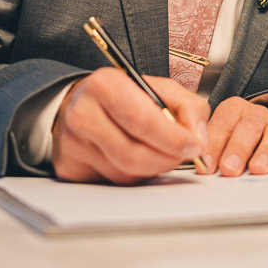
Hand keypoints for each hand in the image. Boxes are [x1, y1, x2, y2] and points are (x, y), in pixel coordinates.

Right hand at [51, 68, 208, 183]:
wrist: (81, 104)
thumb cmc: (124, 96)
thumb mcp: (159, 87)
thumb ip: (188, 106)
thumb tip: (197, 138)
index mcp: (105, 84)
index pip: (142, 119)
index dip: (173, 137)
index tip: (194, 145)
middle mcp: (83, 113)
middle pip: (134, 153)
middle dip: (167, 158)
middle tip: (183, 155)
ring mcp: (73, 143)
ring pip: (125, 172)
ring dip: (152, 168)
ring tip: (159, 152)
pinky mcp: (70, 168)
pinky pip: (113, 182)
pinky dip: (133, 175)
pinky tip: (136, 158)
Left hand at [201, 96, 267, 175]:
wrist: (266, 131)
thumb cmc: (238, 139)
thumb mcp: (221, 139)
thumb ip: (211, 150)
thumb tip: (199, 169)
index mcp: (233, 110)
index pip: (222, 123)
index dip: (214, 144)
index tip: (207, 165)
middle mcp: (257, 115)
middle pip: (248, 127)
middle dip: (238, 149)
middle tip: (230, 169)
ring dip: (266, 151)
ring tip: (258, 169)